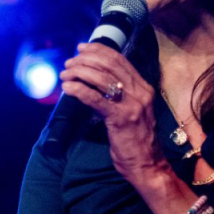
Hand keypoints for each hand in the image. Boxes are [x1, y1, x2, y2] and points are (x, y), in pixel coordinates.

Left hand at [58, 43, 170, 192]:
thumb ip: (122, 95)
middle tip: (70, 63)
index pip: (120, 60)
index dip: (99, 50)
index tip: (82, 48)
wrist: (147, 165)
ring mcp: (131, 105)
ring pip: (101, 79)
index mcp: (144, 88)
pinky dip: (79, 90)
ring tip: (65, 75)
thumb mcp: (135, 111)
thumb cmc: (137, 140)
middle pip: (109, 65)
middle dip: (86, 60)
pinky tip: (67, 88)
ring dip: (79, 73)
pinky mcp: (120, 118)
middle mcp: (140, 93)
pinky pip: (95, 98)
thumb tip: (97, 81)